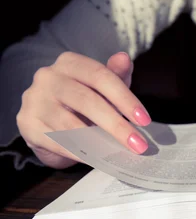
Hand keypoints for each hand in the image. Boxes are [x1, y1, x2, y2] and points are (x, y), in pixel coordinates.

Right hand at [17, 52, 150, 168]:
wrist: (49, 121)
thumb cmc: (82, 100)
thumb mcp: (103, 86)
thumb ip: (116, 74)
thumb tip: (125, 58)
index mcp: (69, 62)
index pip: (101, 76)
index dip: (125, 98)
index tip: (144, 120)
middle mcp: (47, 77)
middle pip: (87, 101)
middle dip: (116, 125)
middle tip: (138, 144)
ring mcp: (33, 100)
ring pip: (70, 124)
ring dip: (98, 142)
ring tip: (119, 153)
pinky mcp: (27, 124)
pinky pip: (56, 141)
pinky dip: (78, 152)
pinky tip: (96, 159)